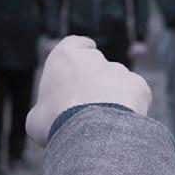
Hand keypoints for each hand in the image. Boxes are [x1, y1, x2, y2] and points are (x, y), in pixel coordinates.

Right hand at [27, 36, 151, 146]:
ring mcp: (118, 70)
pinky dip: (131, 107)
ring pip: (117, 81)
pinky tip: (122, 124)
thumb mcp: (35, 119)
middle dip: (95, 81)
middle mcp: (93, 58)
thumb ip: (43, 110)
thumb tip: (44, 117)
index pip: (74, 43)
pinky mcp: (138, 85)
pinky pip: (136, 95)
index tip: (80, 59)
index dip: (78, 51)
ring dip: (113, 95)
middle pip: (96, 64)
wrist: (91, 131)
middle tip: (89, 107)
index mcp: (64, 57)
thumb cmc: (56, 121)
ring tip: (105, 122)